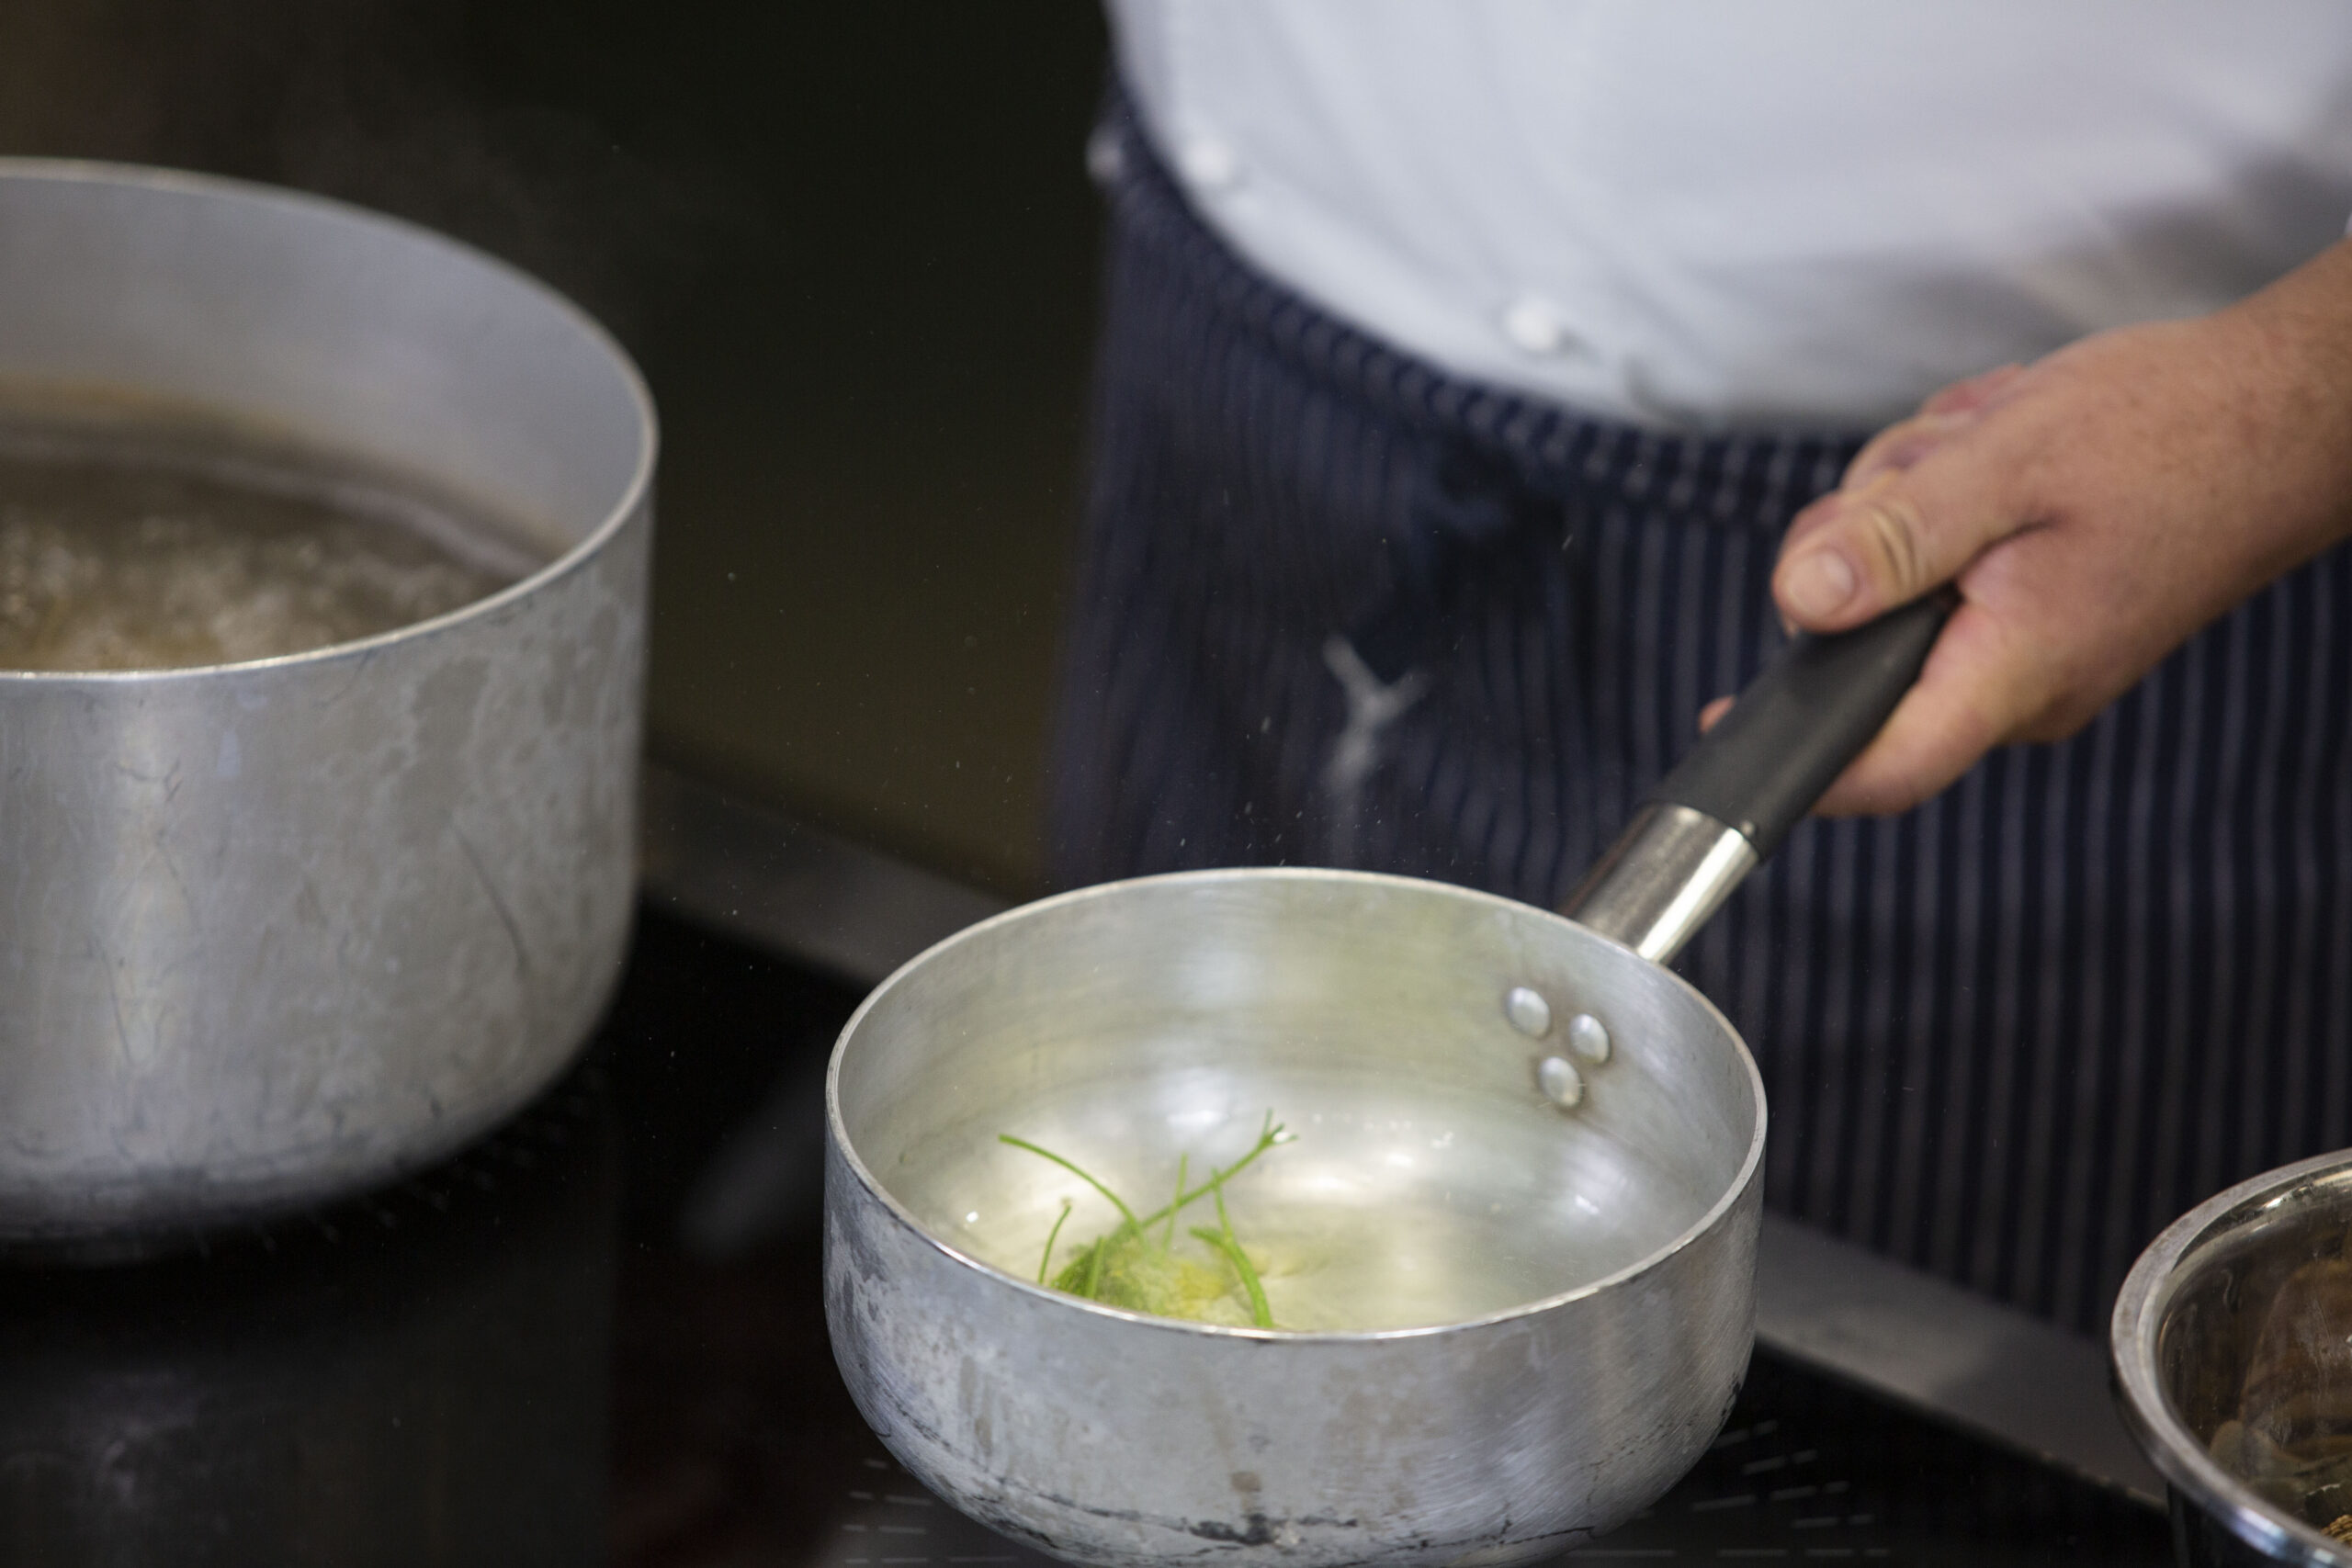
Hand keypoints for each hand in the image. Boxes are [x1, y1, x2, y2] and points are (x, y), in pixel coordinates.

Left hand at [1747, 238, 2351, 815]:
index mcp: (2015, 667)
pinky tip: (2000, 455)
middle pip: (1862, 643)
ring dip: (1912, 499)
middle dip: (1865, 537)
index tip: (1718, 729)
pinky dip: (1947, 497)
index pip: (1885, 765)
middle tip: (1933, 467)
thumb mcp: (2005, 464)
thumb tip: (1797, 601)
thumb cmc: (2174, 430)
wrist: (2288, 409)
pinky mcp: (2032, 608)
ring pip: (1892, 585)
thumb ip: (1894, 539)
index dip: (1795, 765)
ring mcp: (2027, 647)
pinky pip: (1939, 563)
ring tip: (1990, 448)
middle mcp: (2020, 682)